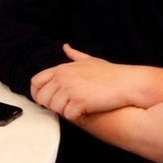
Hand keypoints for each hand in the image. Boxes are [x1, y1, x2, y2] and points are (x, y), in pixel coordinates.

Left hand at [31, 45, 152, 119]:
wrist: (128, 83)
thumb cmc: (112, 74)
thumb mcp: (90, 60)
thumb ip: (74, 55)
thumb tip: (66, 47)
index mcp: (61, 69)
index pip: (35, 81)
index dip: (37, 93)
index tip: (46, 99)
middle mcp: (62, 78)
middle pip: (42, 98)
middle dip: (51, 105)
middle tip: (66, 105)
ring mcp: (70, 89)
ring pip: (55, 108)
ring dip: (65, 111)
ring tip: (79, 107)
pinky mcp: (79, 101)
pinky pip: (68, 115)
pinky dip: (76, 116)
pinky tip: (86, 111)